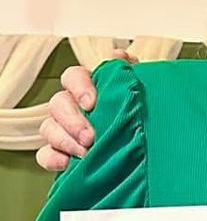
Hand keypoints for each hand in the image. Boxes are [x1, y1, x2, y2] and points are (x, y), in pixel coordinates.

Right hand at [35, 50, 139, 171]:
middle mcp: (73, 104)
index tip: (92, 103)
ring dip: (64, 140)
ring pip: (49, 128)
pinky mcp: (60, 151)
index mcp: (90, 86)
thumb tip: (119, 57)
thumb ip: (130, 71)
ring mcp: (64, 128)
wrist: (147, 140)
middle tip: (90, 136)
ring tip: (85, 152)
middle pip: (58, 104)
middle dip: (72, 120)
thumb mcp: (141, 87)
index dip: (79, 87)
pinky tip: (66, 163)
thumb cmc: (140, 108)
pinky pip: (45, 154)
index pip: (73, 76)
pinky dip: (52, 158)